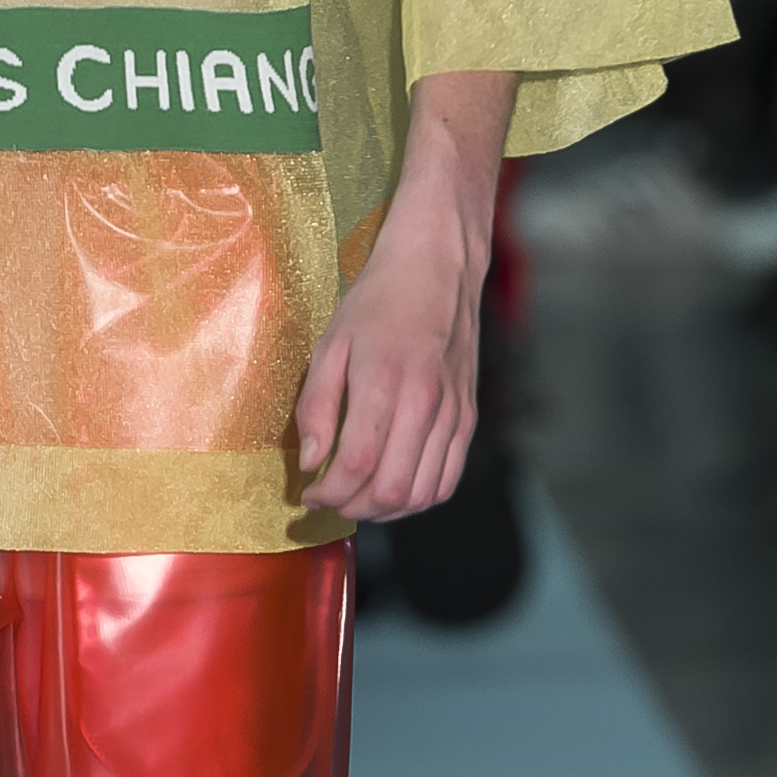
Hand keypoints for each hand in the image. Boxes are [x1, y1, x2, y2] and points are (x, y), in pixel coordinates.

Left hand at [293, 79, 510, 524]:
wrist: (438, 266)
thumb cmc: (379, 301)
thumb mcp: (330, 343)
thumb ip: (317, 406)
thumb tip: (311, 462)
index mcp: (385, 382)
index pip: (357, 465)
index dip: (328, 492)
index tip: (308, 493)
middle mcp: (426, 403)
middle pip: (392, 490)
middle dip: (351, 508)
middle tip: (328, 498)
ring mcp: (453, 412)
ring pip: (422, 494)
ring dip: (384, 510)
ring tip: (357, 498)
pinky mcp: (468, 416)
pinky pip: (448, 479)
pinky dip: (419, 498)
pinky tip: (393, 488)